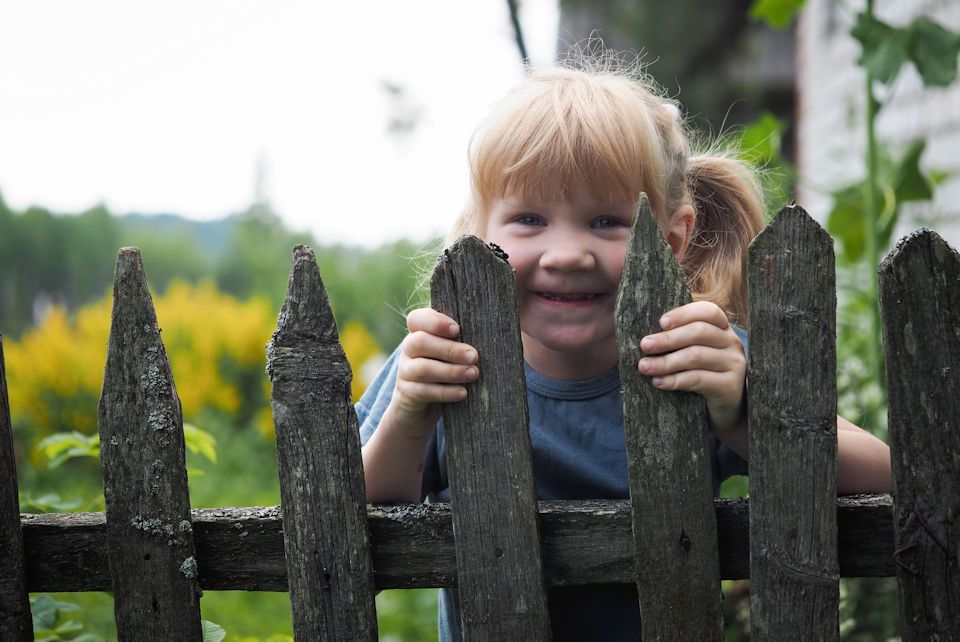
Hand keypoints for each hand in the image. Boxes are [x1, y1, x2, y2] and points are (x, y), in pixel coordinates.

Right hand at [389, 308, 479, 435]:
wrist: (421, 410)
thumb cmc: (446, 374)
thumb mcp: (453, 355)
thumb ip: (465, 341)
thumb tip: (500, 331)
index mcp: (420, 333)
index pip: (418, 318)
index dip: (435, 321)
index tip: (458, 329)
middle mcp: (409, 349)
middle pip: (420, 341)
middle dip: (450, 349)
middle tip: (474, 356)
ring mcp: (405, 372)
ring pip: (422, 368)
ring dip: (450, 371)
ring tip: (473, 374)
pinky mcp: (407, 394)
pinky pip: (422, 391)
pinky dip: (445, 392)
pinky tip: (463, 393)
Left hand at [637, 301, 746, 441]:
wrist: (725, 412)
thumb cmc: (702, 377)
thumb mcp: (694, 355)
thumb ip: (678, 342)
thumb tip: (645, 339)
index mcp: (722, 329)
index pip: (708, 312)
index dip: (684, 314)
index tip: (661, 322)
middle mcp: (732, 343)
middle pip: (699, 332)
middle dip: (668, 339)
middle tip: (644, 346)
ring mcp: (734, 364)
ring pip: (696, 356)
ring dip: (666, 361)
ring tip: (644, 367)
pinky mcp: (731, 386)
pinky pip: (698, 379)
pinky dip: (675, 380)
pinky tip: (658, 382)